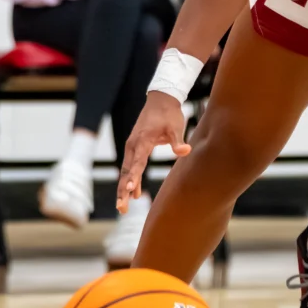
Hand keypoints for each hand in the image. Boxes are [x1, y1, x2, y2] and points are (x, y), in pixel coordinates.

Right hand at [116, 90, 189, 210]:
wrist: (161, 100)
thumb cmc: (169, 114)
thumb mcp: (176, 126)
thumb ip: (178, 141)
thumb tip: (185, 152)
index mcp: (142, 141)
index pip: (136, 163)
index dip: (133, 178)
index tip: (128, 190)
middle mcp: (133, 145)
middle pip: (127, 171)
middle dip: (123, 191)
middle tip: (122, 208)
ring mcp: (132, 146)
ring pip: (127, 171)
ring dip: (124, 188)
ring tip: (123, 207)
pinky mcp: (135, 147)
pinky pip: (131, 166)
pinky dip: (131, 179)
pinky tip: (133, 192)